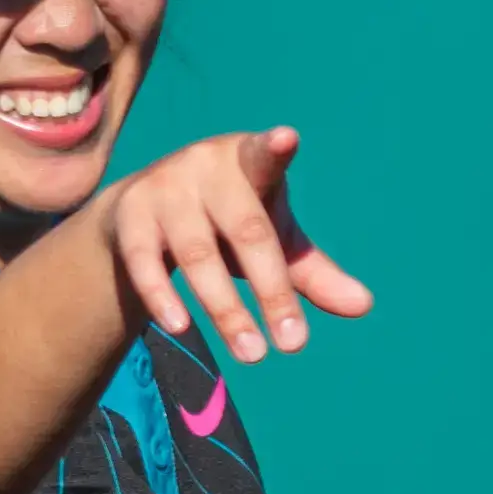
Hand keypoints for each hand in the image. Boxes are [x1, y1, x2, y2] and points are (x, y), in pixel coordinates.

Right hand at [105, 129, 370, 369]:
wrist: (139, 213)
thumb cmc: (225, 222)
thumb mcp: (272, 241)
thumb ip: (312, 273)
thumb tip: (363, 306)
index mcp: (249, 161)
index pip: (264, 157)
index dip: (273, 149)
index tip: (287, 138)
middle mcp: (205, 167)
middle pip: (246, 232)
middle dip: (272, 291)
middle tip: (294, 345)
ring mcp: (164, 189)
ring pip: (199, 256)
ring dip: (227, 310)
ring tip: (253, 354)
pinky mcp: (129, 216)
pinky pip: (144, 263)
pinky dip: (162, 296)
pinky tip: (182, 328)